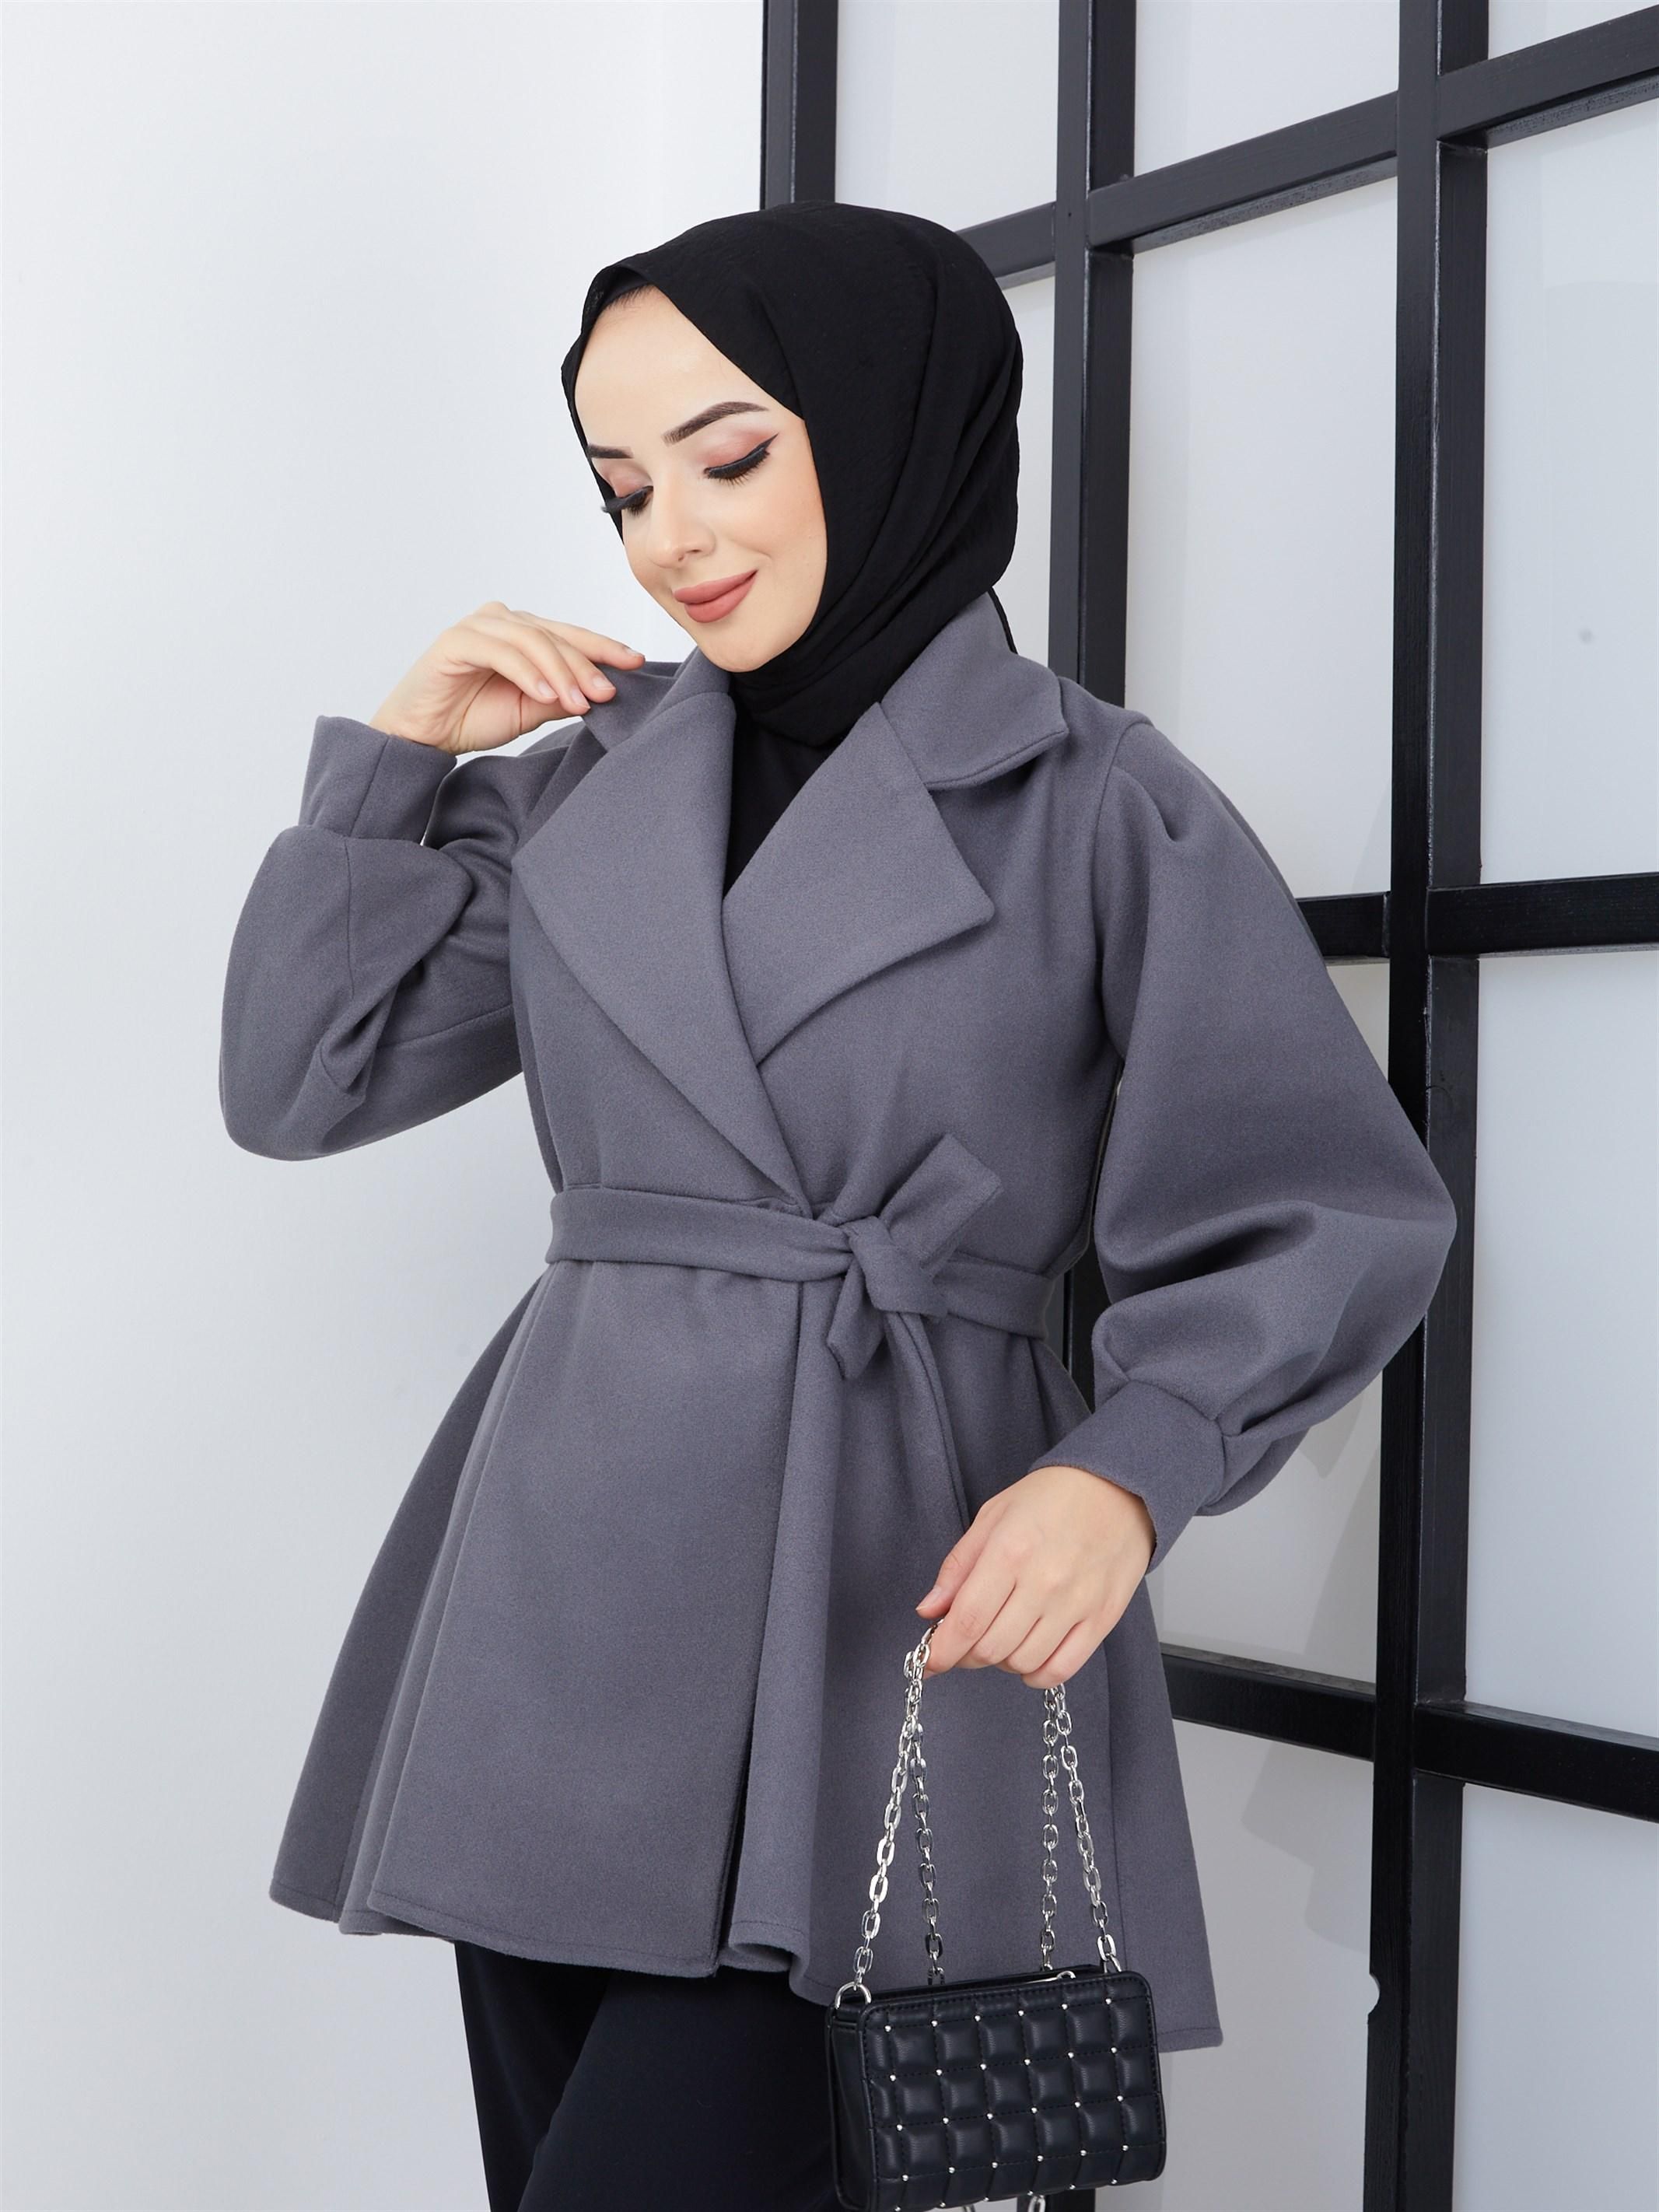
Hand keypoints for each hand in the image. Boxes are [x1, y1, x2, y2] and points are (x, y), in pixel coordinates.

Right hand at [369, 604, 646, 753]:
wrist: (422, 736)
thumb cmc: (470, 718)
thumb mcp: (530, 709)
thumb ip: (561, 695)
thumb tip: (602, 691)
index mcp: (522, 633)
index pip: (570, 635)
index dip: (604, 648)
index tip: (636, 664)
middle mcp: (502, 621)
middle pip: (556, 635)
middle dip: (587, 664)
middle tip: (609, 691)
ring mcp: (479, 626)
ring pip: (533, 640)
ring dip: (561, 671)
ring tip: (580, 701)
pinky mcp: (456, 640)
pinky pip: (502, 652)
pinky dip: (528, 673)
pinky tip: (546, 694)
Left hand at [915, 1464, 1155, 1688]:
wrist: (1117, 1489)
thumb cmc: (1053, 1498)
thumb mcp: (993, 1516)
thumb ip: (958, 1566)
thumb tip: (929, 1610)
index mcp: (1010, 1551)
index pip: (967, 1620)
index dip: (942, 1651)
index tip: (929, 1662)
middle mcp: (1044, 1582)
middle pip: (991, 1648)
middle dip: (966, 1655)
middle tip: (964, 1642)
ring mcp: (1076, 1603)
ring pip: (1023, 1663)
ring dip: (1001, 1661)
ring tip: (1002, 1636)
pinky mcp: (1102, 1618)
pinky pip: (1061, 1669)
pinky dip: (1036, 1673)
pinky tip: (1029, 1654)